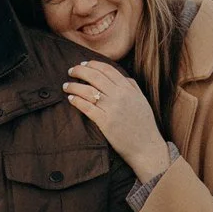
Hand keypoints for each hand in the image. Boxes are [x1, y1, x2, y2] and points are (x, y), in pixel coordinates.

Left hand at [63, 60, 170, 181]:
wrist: (146, 147)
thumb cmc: (144, 125)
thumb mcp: (141, 100)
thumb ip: (132, 86)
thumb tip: (122, 77)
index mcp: (128, 88)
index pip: (107, 69)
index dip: (92, 64)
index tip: (83, 64)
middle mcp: (120, 95)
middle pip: (95, 76)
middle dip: (79, 71)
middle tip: (71, 71)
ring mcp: (112, 108)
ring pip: (88, 90)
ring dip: (74, 86)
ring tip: (66, 85)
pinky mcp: (105, 122)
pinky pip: (86, 107)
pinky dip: (76, 101)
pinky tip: (70, 98)